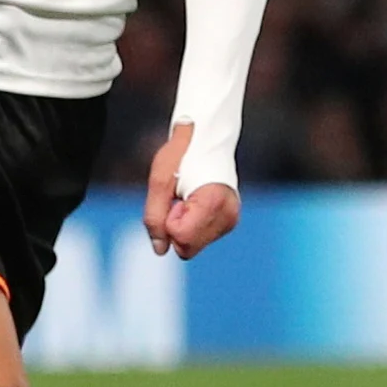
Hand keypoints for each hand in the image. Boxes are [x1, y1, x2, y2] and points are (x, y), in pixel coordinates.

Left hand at [144, 122, 241, 259]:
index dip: (169, 220)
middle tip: (180, 199)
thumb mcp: (160, 180)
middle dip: (175, 227)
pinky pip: (200, 238)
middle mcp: (228, 216)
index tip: (176, 197)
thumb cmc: (182, 153)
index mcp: (214, 203)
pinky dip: (192, 225)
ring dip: (183, 226)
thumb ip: (155, 217)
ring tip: (188, 197)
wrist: (206, 137)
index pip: (181, 238)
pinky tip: (195, 202)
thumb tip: (159, 249)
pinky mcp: (228, 221)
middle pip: (187, 249)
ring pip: (193, 246)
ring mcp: (230, 220)